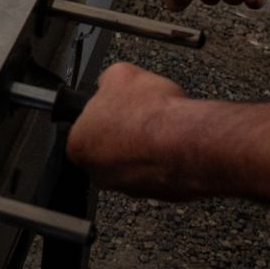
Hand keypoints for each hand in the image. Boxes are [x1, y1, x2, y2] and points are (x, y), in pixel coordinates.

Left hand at [65, 63, 195, 198]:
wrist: (190, 142)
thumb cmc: (151, 114)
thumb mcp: (120, 74)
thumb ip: (107, 81)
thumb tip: (109, 82)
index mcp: (79, 146)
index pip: (83, 130)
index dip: (103, 115)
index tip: (116, 108)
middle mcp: (100, 173)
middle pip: (107, 149)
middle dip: (123, 133)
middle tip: (139, 116)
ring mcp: (130, 188)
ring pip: (134, 163)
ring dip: (145, 147)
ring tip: (159, 127)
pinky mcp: (160, 194)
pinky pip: (159, 172)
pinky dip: (165, 159)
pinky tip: (172, 142)